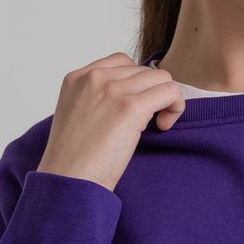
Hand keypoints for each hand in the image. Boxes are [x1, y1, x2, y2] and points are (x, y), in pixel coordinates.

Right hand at [36, 52, 184, 191]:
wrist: (67, 181)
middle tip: (148, 122)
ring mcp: (112, 89)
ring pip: (161, 78)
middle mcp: (94, 78)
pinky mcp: (130, 106)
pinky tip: (164, 126)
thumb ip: (98, 99)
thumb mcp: (78, 116)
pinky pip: (170, 91)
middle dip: (152, 94)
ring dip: (166, 99)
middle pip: (144, 70)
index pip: (122, 62)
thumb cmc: (74, 159)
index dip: (136, 83)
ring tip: (157, 124)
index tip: (134, 109)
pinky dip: (175, 107)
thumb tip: (136, 95)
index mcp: (77, 78)